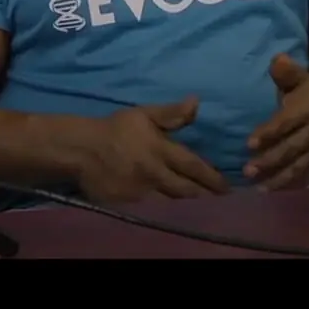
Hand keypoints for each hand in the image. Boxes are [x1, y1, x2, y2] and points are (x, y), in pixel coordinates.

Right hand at [77, 98, 228, 203]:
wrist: (80, 149)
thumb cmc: (116, 128)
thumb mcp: (144, 114)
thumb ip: (171, 113)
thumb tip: (196, 102)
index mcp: (159, 150)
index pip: (192, 166)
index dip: (212, 177)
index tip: (227, 186)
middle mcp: (153, 174)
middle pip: (186, 190)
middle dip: (203, 194)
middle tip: (218, 196)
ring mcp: (140, 192)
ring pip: (170, 200)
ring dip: (185, 200)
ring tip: (198, 200)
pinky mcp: (128, 203)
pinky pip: (151, 205)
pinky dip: (162, 203)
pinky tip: (170, 202)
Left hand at [245, 55, 308, 189]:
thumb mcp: (303, 78)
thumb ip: (288, 72)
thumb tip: (276, 60)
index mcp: (307, 110)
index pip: (286, 123)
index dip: (268, 133)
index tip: (248, 144)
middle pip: (291, 149)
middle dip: (269, 161)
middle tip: (247, 171)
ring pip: (299, 167)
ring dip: (279, 179)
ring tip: (259, 190)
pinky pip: (308, 176)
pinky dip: (294, 186)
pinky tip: (277, 195)